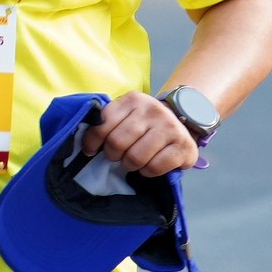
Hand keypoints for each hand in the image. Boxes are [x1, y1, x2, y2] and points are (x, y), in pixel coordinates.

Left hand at [83, 91, 200, 177]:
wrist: (183, 120)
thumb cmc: (146, 121)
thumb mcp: (127, 113)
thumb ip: (108, 122)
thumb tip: (87, 145)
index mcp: (133, 100)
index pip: (102, 124)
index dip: (92, 142)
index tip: (91, 151)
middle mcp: (152, 110)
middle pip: (117, 143)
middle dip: (113, 155)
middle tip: (118, 156)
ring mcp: (170, 127)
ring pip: (135, 157)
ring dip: (130, 165)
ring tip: (134, 162)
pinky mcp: (183, 146)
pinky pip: (155, 167)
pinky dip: (148, 172)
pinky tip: (149, 165)